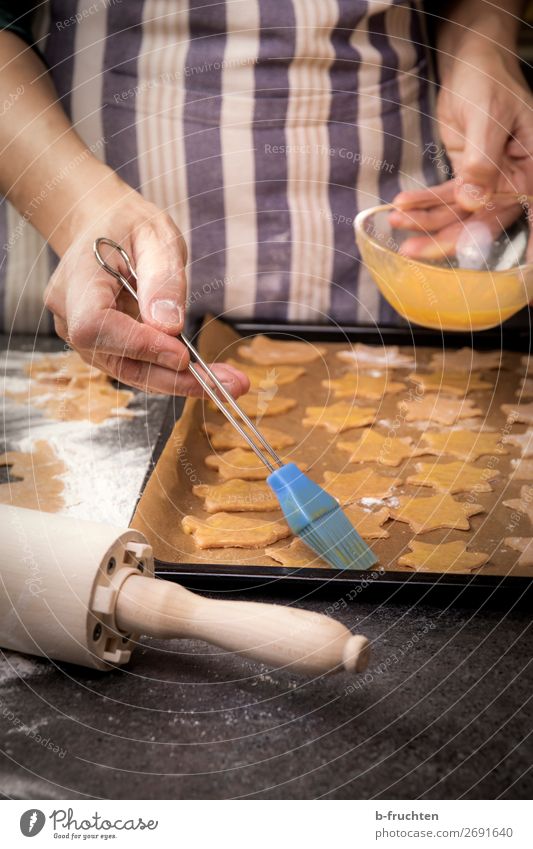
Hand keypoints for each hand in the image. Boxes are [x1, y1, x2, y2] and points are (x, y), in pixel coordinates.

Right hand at [44, 184, 248, 396]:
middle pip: (115, 360)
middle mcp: (70, 315)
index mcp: (77, 280)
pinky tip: (208, 375)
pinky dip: (172, 373)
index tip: (182, 354)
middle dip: (171, 377)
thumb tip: (170, 327)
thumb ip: (163, 279)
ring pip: (129, 371)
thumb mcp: (156, 237)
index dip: (138, 345)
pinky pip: (137, 366)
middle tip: (226, 383)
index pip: (95, 327)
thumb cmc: (128, 225)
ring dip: (178, 381)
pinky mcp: (103, 347)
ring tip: (228, 381)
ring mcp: (82, 336)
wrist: (106, 227)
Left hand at [391, 33, 532, 259]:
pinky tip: (400, 207)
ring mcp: (489, 184)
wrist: (470, 62)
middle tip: (414, 251)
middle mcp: (514, 182)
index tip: (528, 283)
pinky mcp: (465, 179)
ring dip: (426, 222)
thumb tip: (474, 202)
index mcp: (532, 170)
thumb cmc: (489, 82)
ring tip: (396, 224)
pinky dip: (421, 204)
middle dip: (447, 239)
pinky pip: (443, 199)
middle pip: (484, 223)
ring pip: (458, 215)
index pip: (531, 214)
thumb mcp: (487, 119)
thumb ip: (481, 162)